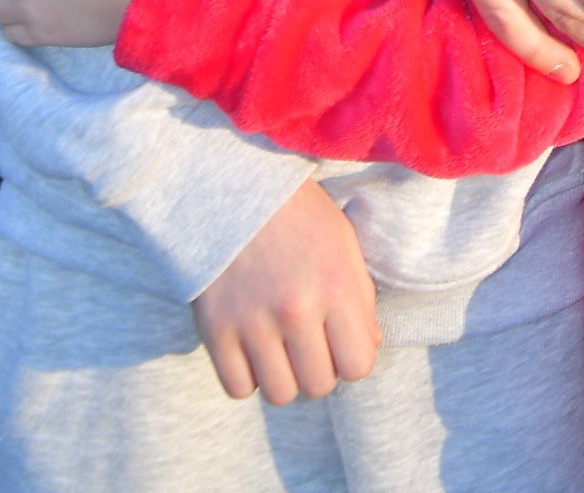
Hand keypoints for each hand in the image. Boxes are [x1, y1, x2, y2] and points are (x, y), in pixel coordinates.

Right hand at [192, 180, 378, 403]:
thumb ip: (360, 298)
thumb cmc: (298, 215)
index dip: (352, 358)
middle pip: (318, 386)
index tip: (341, 342)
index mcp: (335, 286)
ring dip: (284, 377)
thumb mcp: (343, 243)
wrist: (234, 188)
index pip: (358, 365)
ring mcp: (253, 323)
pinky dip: (247, 376)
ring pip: (280, 394)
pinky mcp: (215, 330)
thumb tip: (367, 347)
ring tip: (281, 348)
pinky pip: (238, 388)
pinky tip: (252, 348)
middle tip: (309, 343)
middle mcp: (296, 310)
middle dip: (319, 369)